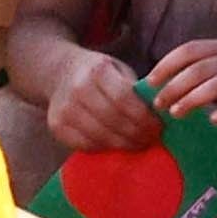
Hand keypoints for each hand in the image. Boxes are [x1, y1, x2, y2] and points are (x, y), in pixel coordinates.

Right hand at [42, 46, 163, 151]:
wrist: (60, 73)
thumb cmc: (97, 72)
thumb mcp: (117, 69)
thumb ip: (134, 89)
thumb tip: (160, 114)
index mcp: (97, 70)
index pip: (124, 98)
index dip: (144, 116)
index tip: (158, 126)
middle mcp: (78, 89)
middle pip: (113, 120)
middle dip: (137, 134)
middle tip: (152, 139)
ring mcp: (64, 109)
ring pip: (100, 136)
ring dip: (124, 144)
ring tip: (139, 143)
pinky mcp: (57, 126)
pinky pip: (86, 144)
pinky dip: (105, 148)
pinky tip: (118, 145)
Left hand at [145, 38, 216, 123]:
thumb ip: (196, 73)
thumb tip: (156, 88)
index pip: (189, 50)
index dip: (167, 65)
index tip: (149, 83)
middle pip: (199, 69)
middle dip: (174, 86)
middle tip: (158, 104)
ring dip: (193, 99)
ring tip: (176, 114)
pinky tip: (213, 121)